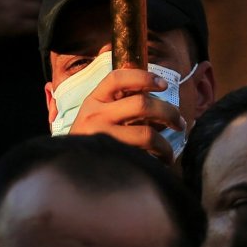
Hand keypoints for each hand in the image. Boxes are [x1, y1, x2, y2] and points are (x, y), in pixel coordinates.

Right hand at [67, 67, 183, 162]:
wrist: (66, 169)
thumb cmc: (91, 138)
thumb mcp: (98, 114)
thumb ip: (122, 103)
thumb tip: (162, 100)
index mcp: (94, 99)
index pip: (118, 78)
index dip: (144, 77)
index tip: (164, 84)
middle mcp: (94, 115)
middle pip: (142, 104)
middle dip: (169, 112)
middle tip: (180, 123)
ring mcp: (100, 138)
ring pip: (146, 134)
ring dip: (165, 144)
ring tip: (169, 152)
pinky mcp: (108, 158)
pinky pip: (141, 156)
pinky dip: (156, 160)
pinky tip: (159, 164)